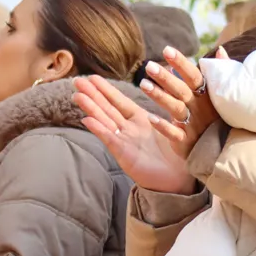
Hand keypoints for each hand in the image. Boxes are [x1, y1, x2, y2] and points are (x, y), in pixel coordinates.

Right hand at [74, 48, 221, 194]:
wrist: (178, 178)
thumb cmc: (176, 152)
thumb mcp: (172, 124)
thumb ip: (167, 106)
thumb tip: (171, 84)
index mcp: (139, 120)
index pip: (119, 101)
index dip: (106, 89)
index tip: (92, 77)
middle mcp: (128, 129)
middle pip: (107, 108)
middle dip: (92, 95)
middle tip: (77, 81)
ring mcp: (124, 141)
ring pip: (105, 121)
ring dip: (91, 108)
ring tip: (77, 95)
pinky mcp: (124, 154)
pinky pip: (110, 139)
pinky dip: (99, 129)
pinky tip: (87, 120)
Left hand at [136, 46, 222, 160]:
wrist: (228, 148)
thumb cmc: (221, 115)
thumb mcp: (224, 93)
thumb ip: (221, 71)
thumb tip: (220, 49)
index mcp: (208, 94)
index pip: (194, 76)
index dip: (181, 63)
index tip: (166, 50)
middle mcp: (201, 108)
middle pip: (182, 90)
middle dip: (165, 78)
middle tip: (148, 66)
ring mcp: (194, 125)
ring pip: (176, 109)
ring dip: (160, 97)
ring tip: (143, 84)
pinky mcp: (187, 141)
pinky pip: (174, 134)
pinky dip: (163, 126)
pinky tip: (150, 117)